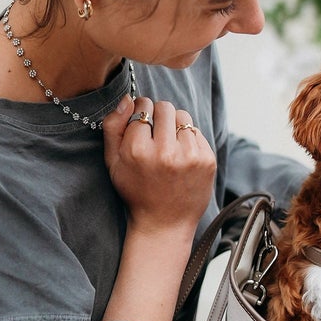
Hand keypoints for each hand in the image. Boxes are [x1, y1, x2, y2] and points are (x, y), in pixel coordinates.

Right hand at [102, 95, 216, 236]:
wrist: (165, 223)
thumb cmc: (135, 191)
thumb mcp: (113, 162)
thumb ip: (113, 127)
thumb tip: (127, 98)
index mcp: (138, 150)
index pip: (143, 107)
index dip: (141, 113)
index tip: (141, 125)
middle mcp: (165, 151)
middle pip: (165, 107)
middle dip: (159, 116)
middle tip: (155, 134)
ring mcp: (189, 156)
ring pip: (183, 116)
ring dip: (175, 126)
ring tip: (169, 145)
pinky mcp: (207, 160)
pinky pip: (197, 132)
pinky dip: (188, 139)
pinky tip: (181, 156)